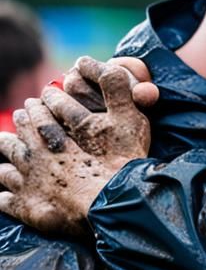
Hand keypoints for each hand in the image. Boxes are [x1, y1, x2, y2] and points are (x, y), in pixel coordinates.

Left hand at [0, 61, 150, 237]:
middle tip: (20, 117)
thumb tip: (89, 60)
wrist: (113, 206)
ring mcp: (29, 184)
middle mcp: (36, 157)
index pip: (41, 116)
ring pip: (6, 169)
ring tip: (4, 153)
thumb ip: (116, 88)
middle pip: (20, 139)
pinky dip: (2, 197)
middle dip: (20, 126)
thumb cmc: (121, 164)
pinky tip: (2, 196)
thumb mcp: (128, 118)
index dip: (39, 107)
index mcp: (54, 136)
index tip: (36, 102)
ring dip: (5, 159)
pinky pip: (5, 202)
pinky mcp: (27, 209)